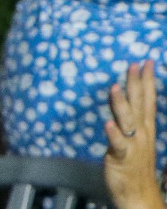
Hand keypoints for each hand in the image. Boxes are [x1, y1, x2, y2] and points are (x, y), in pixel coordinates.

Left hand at [105, 61, 162, 208]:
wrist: (139, 194)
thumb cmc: (135, 164)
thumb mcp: (135, 137)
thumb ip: (129, 118)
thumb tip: (122, 96)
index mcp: (144, 127)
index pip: (147, 99)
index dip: (146, 80)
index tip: (146, 61)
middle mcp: (141, 132)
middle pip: (139, 104)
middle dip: (136, 84)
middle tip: (134, 64)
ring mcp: (132, 144)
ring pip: (126, 120)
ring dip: (121, 103)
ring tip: (115, 86)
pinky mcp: (121, 156)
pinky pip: (117, 144)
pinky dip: (113, 133)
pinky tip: (107, 123)